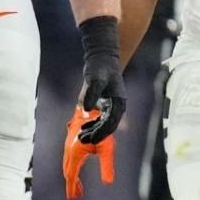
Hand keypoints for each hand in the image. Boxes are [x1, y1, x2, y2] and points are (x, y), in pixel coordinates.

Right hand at [62, 107, 114, 199]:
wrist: (93, 109)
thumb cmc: (102, 128)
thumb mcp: (107, 149)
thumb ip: (107, 166)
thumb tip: (108, 182)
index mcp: (75, 154)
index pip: (72, 175)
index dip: (72, 187)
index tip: (73, 198)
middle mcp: (69, 150)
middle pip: (68, 171)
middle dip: (72, 184)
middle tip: (76, 196)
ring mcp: (68, 145)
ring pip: (68, 165)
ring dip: (72, 177)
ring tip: (79, 188)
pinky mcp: (71, 141)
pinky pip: (70, 158)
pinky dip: (73, 168)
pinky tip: (77, 171)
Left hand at [75, 16, 124, 142]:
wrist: (102, 59)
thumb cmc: (100, 68)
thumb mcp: (94, 79)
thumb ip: (91, 94)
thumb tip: (87, 109)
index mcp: (118, 102)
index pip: (111, 123)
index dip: (101, 132)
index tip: (91, 139)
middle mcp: (117, 106)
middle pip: (108, 126)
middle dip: (96, 134)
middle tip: (82, 140)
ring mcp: (111, 105)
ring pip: (104, 124)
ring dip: (93, 131)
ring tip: (81, 137)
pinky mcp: (105, 104)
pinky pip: (100, 119)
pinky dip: (93, 124)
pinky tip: (84, 127)